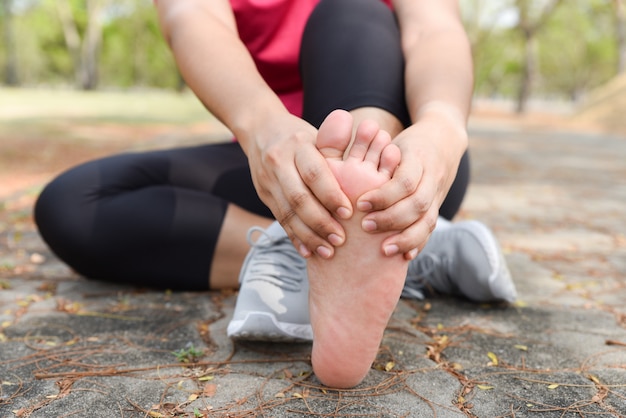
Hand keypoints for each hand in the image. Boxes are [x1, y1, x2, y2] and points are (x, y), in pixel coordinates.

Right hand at [246, 113, 352, 258]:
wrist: (261, 131)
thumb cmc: (301, 136)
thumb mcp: (318, 134)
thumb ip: (338, 145)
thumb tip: (372, 139)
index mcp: (298, 146)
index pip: (315, 173)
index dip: (331, 195)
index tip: (349, 213)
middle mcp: (279, 163)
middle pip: (298, 198)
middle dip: (320, 222)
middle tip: (340, 239)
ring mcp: (268, 181)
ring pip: (287, 213)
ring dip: (308, 236)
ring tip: (328, 251)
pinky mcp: (264, 195)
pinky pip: (280, 219)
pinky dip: (294, 237)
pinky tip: (308, 252)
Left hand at [356, 112, 467, 259]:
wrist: (443, 139)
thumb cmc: (402, 142)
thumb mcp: (387, 138)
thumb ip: (364, 148)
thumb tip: (333, 162)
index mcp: (417, 157)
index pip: (404, 181)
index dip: (383, 196)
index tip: (359, 204)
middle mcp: (431, 177)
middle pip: (417, 203)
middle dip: (392, 218)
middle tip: (365, 226)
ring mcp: (437, 194)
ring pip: (428, 219)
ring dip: (406, 237)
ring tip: (384, 250)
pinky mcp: (438, 207)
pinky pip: (431, 228)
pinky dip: (418, 242)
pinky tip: (404, 256)